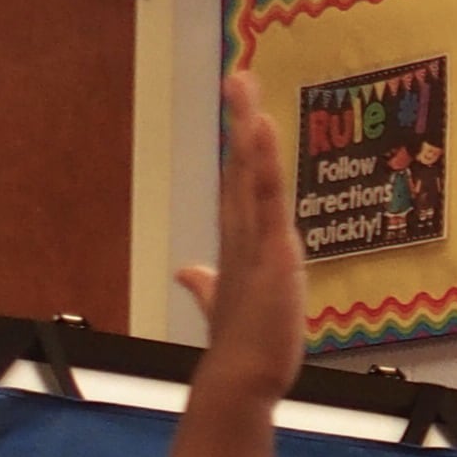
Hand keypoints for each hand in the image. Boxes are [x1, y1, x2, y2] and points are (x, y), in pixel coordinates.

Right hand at [179, 74, 304, 398]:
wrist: (242, 378)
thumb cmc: (244, 346)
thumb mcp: (228, 305)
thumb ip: (208, 285)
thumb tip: (187, 271)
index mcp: (237, 244)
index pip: (238, 186)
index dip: (237, 147)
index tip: (239, 111)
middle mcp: (241, 235)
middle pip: (239, 168)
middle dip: (239, 122)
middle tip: (239, 77)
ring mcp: (253, 240)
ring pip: (250, 176)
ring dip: (247, 130)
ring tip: (244, 88)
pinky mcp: (270, 251)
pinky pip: (268, 199)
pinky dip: (263, 163)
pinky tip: (259, 129)